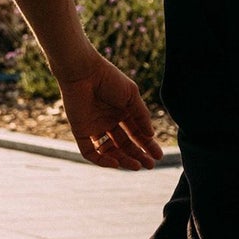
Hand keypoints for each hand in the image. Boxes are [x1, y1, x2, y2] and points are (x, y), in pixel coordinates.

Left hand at [57, 56, 163, 170]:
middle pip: (125, 144)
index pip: (137, 133)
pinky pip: (90, 151)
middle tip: (149, 165)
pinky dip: (102, 160)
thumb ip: (141, 116)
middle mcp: (109, 121)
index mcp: (122, 111)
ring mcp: (95, 127)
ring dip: (123, 159)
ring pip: (110, 150)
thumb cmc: (109, 80)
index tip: (158, 156)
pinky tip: (116, 163)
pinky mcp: (81, 131)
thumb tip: (151, 135)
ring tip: (136, 166)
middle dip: (137, 155)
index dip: (147, 145)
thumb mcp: (132, 97)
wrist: (84, 72)